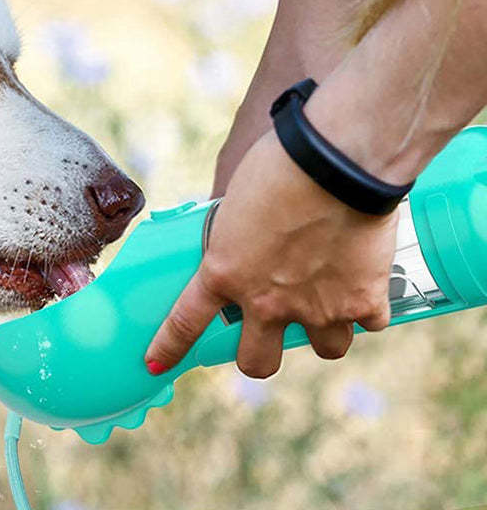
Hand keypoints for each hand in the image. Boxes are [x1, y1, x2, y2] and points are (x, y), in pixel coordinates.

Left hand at [145, 130, 397, 377]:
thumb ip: (234, 234)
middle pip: (257, 362)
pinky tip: (367, 280)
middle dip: (260, 354)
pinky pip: (370, 322)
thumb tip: (242, 240)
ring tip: (331, 299)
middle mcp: (267, 301)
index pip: (186, 322)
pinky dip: (369, 306)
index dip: (168, 347)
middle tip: (269, 330)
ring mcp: (316, 308)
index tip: (155, 364)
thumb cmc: (278, 165)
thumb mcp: (236, 200)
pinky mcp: (363, 302)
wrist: (334, 162)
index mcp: (225, 272)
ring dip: (326, 329)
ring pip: (325, 349)